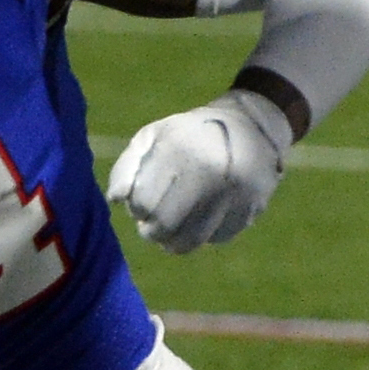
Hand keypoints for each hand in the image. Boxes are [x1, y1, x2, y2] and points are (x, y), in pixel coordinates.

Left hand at [109, 87, 292, 252]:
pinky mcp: (251, 209)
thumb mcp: (155, 136)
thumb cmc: (191, 135)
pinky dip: (205, 235)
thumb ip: (128, 165)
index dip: (137, 210)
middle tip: (152, 227)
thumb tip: (115, 199)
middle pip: (165, 226)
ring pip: (191, 240)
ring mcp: (233, 192)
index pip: (144, 202)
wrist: (252, 127)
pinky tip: (203, 219)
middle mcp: (208, 171)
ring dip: (174, 242)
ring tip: (170, 233)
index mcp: (178, 149)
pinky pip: (217, 238)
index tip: (140, 206)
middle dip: (152, 231)